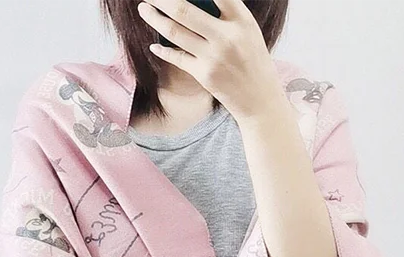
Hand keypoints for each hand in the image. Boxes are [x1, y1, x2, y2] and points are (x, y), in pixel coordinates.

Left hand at [136, 0, 286, 122]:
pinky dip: (163, 50)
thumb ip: (227, 13)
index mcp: (242, 20)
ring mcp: (213, 57)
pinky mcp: (204, 75)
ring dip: (154, 18)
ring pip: (175, 32)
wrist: (259, 99)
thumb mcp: (248, 31)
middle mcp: (227, 36)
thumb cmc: (253, 61)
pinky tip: (153, 45)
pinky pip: (177, 57)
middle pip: (184, 10)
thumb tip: (194, 2)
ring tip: (143, 9)